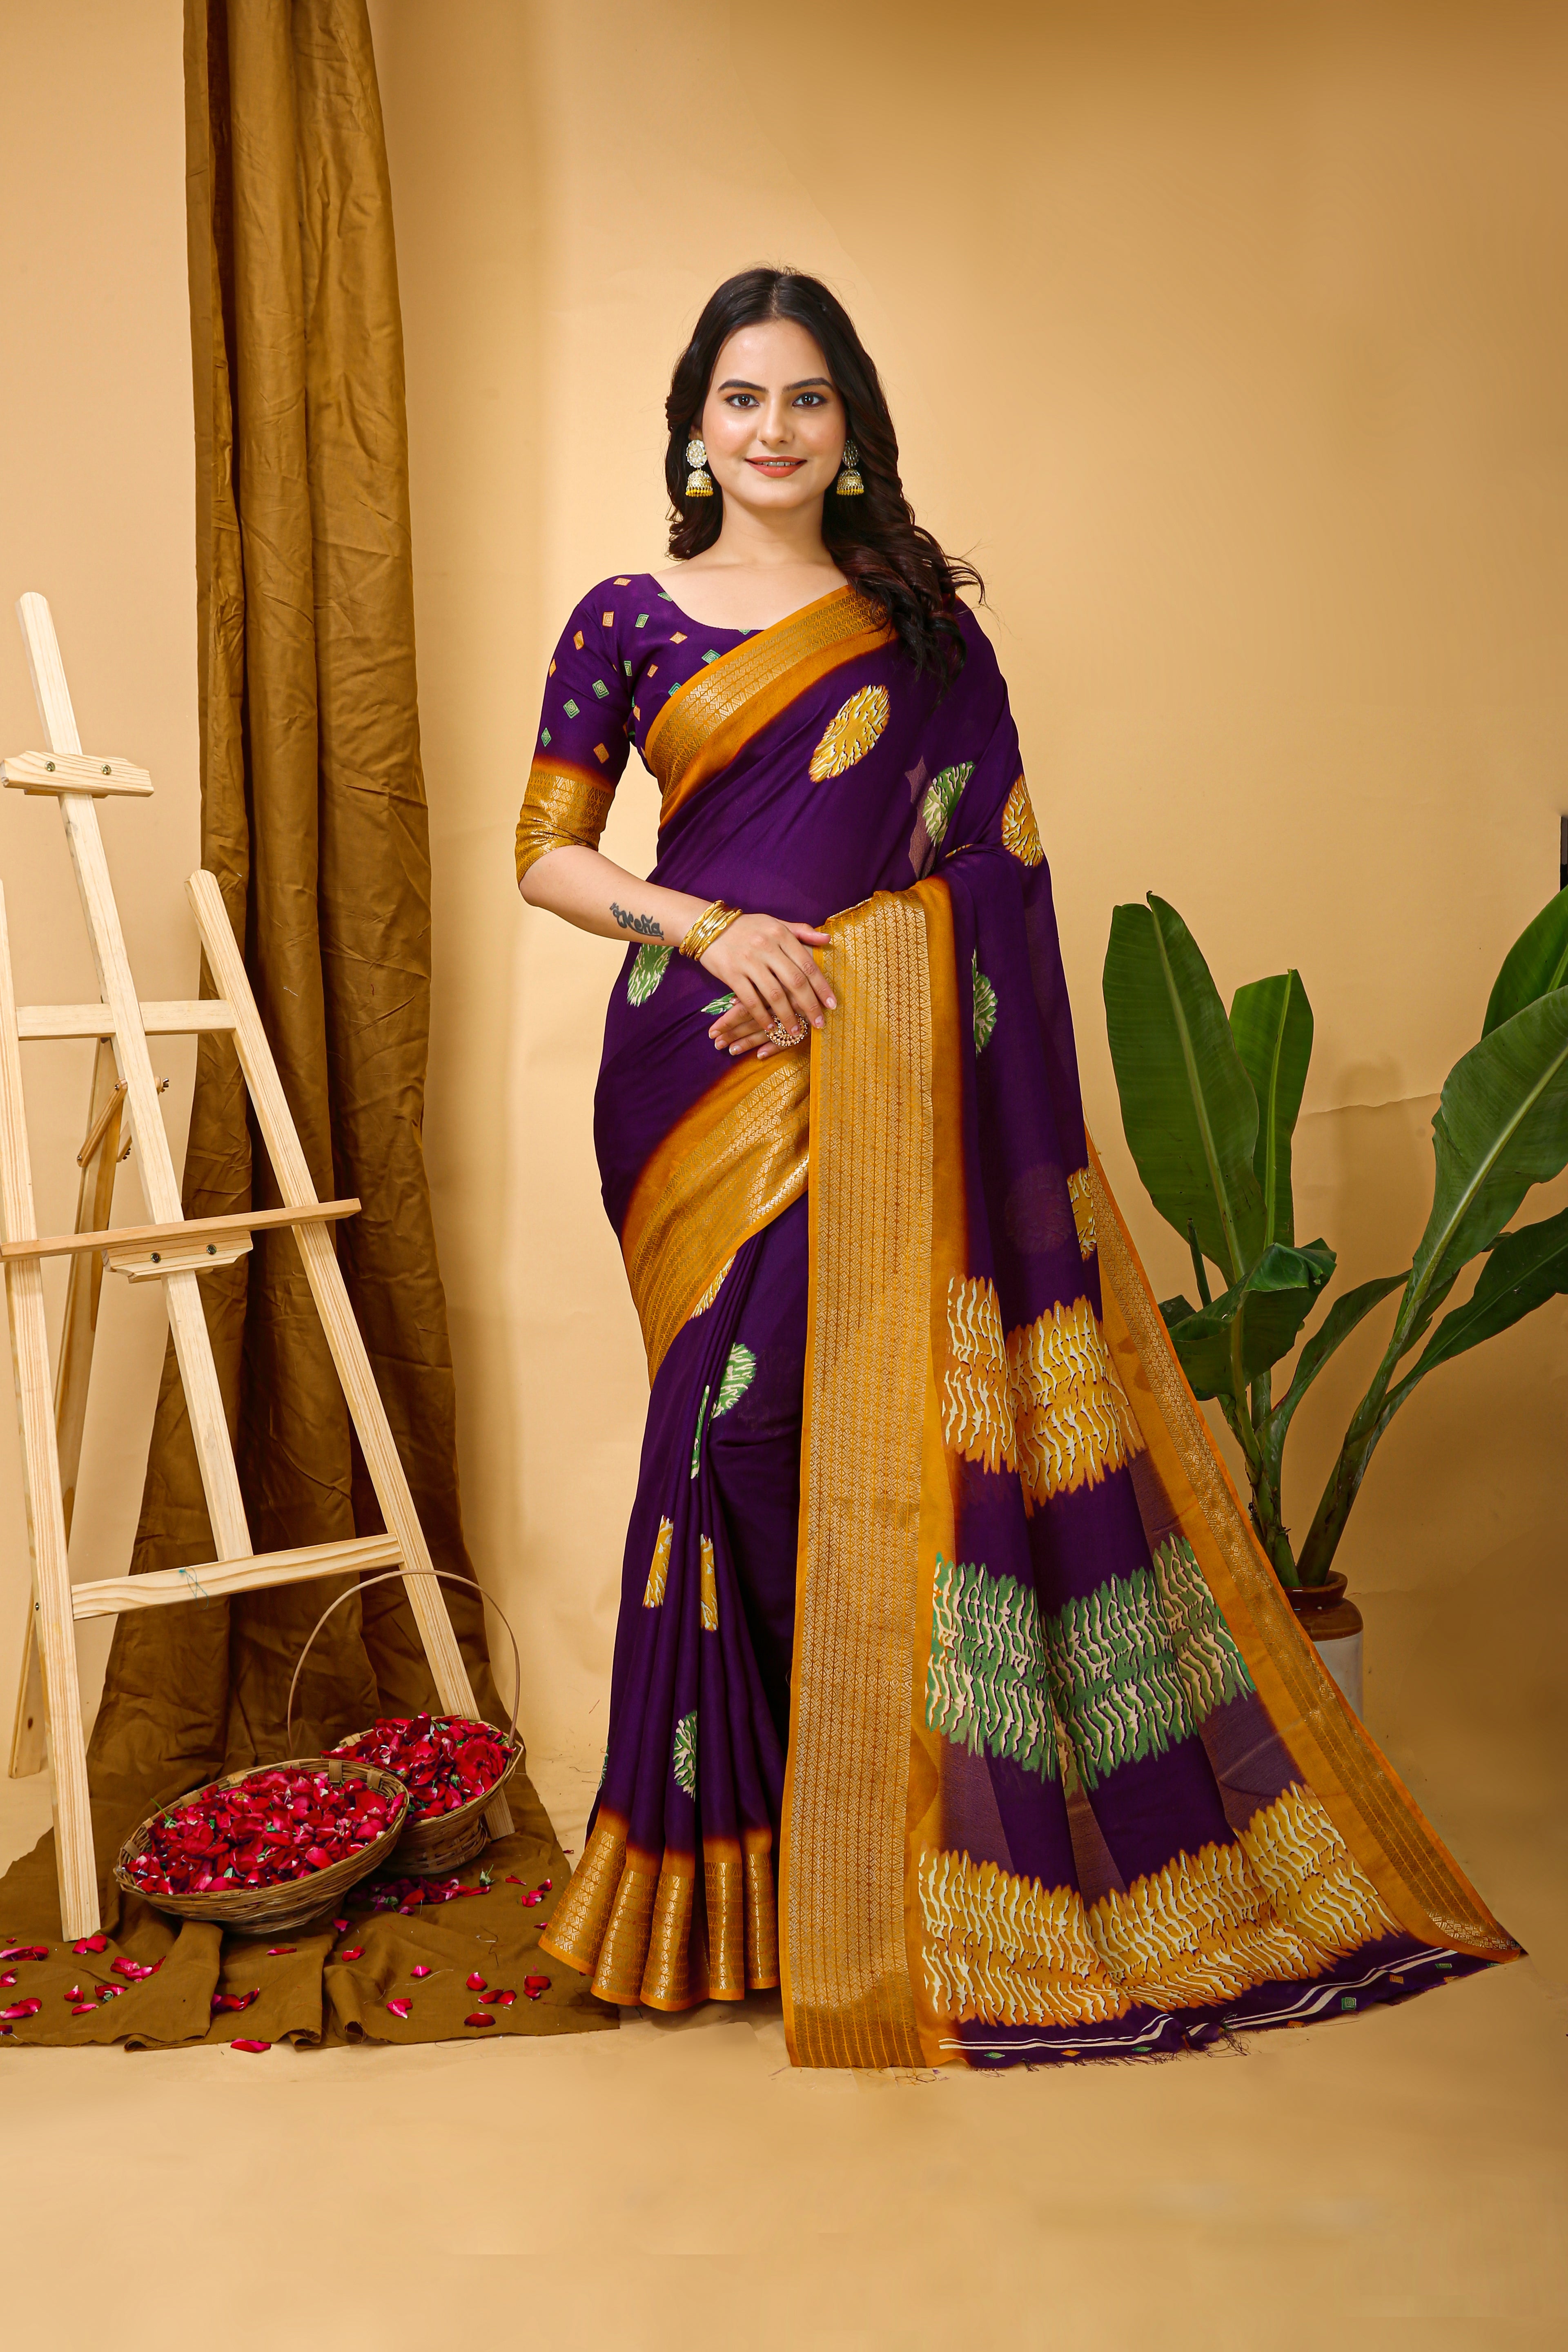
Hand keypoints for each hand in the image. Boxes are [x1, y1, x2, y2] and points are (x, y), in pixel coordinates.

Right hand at [702, 914, 834, 1059]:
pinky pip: (751, 1001)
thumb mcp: (775, 922)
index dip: (822, 986)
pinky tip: (770, 1028)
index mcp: (780, 934)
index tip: (832, 1004)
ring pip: (774, 994)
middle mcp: (766, 947)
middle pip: (795, 981)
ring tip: (796, 1032)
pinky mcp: (731, 974)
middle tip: (819, 1023)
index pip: (807, 964)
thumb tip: (828, 940)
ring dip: (787, 1016)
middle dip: (810, 1005)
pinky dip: (762, 1017)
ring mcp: (748, 961)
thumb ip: (801, 931)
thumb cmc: (746, 927)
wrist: (707, 927)